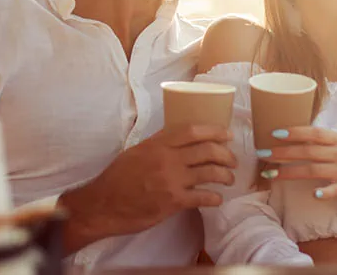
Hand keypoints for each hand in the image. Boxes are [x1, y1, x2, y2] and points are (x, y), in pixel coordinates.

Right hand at [58, 124, 236, 252]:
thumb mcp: (137, 151)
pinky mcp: (172, 202)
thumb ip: (159, 143)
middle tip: (233, 161)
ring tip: (229, 179)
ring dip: (225, 176)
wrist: (103, 204)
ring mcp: (171, 180)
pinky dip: (215, 198)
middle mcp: (167, 159)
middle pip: (207, 150)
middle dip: (226, 155)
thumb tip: (179, 136)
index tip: (228, 135)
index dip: (215, 131)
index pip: (193, 131)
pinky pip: (202, 197)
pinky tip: (217, 199)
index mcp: (158, 144)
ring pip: (210, 173)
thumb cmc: (118, 177)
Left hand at [258, 126, 336, 213]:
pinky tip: (312, 194)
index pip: (313, 133)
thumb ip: (318, 144)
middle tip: (262, 154)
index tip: (273, 133)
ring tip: (270, 175)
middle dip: (282, 152)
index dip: (294, 132)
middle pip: (308, 151)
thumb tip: (286, 140)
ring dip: (289, 172)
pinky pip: (333, 190)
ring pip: (313, 170)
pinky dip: (323, 192)